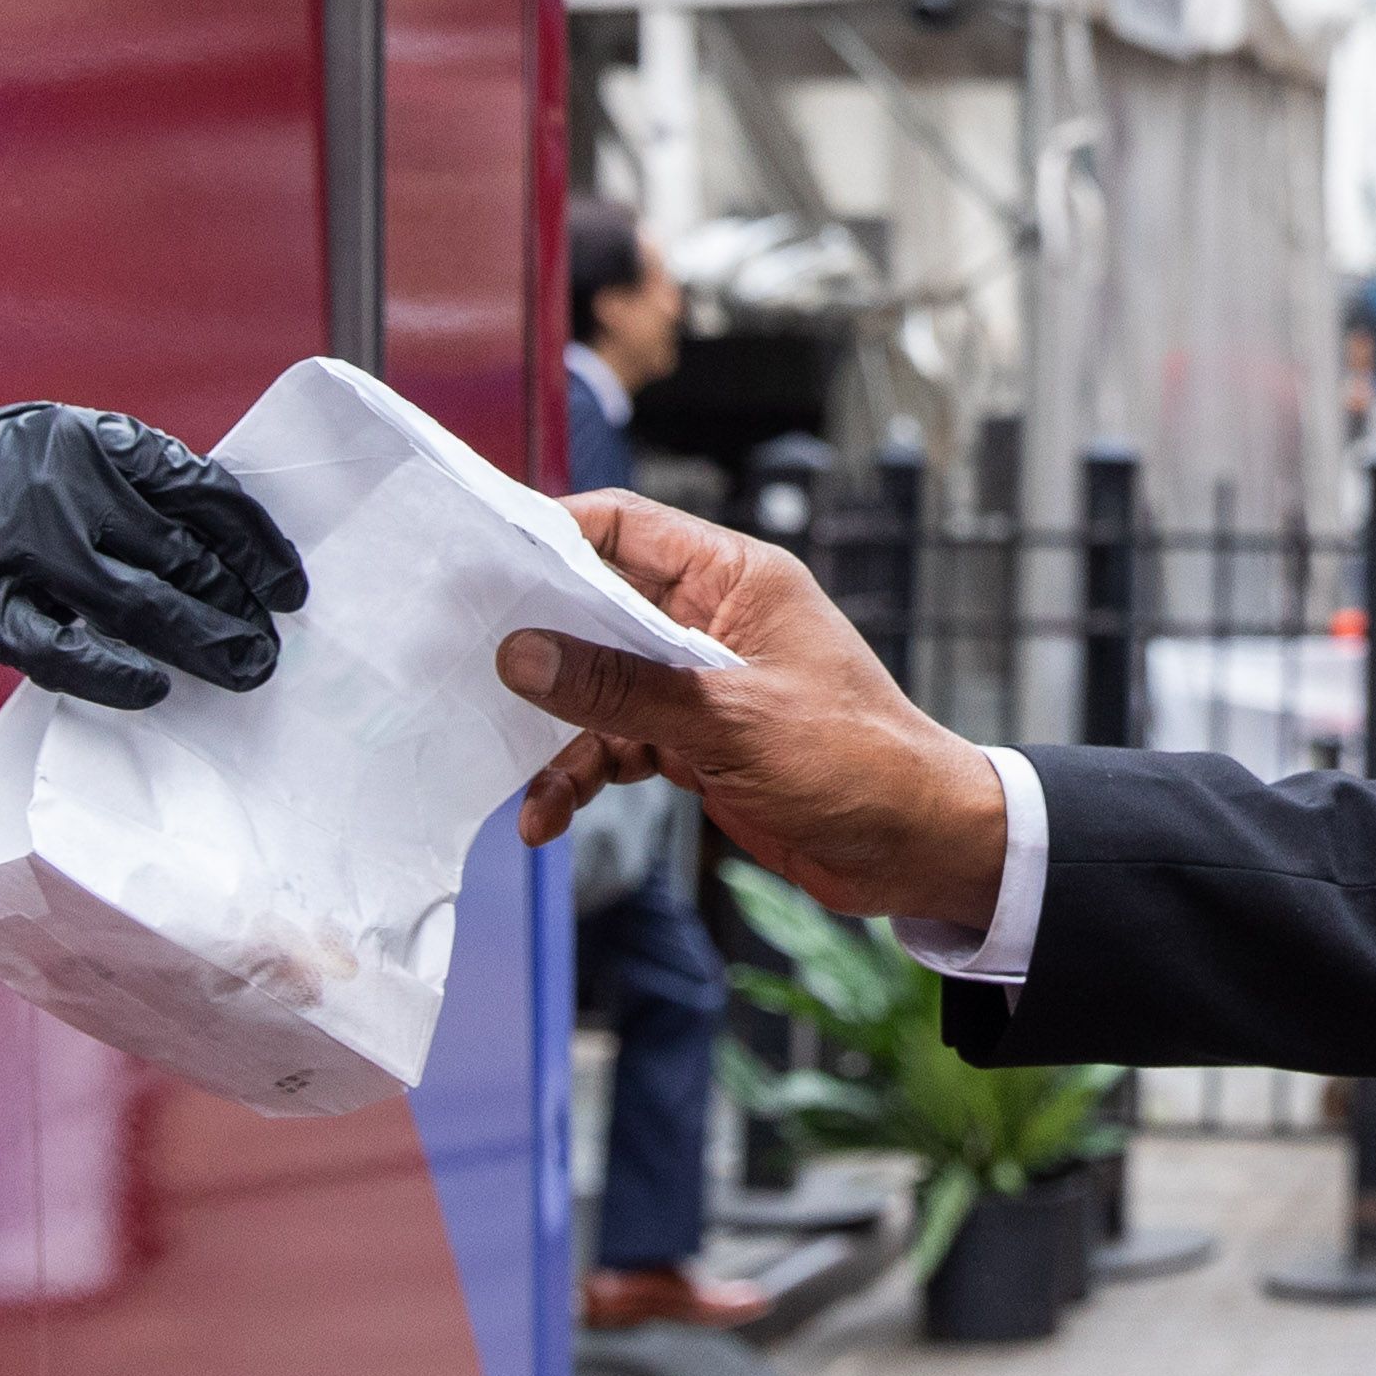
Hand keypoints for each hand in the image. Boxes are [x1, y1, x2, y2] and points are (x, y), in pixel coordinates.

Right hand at [0, 403, 308, 706]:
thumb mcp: (68, 448)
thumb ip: (135, 484)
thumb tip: (223, 546)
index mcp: (100, 444)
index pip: (205, 492)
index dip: (257, 543)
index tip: (289, 582)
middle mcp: (71, 492)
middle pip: (183, 556)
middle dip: (238, 604)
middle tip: (272, 641)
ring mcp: (29, 551)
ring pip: (139, 605)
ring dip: (201, 643)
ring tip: (244, 668)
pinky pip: (63, 650)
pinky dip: (114, 674)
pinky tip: (155, 689)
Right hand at [502, 491, 1010, 931]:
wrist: (916, 849)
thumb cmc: (856, 762)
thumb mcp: (728, 720)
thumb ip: (620, 688)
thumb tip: (523, 654)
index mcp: (736, 580)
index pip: (627, 527)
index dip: (553, 534)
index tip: (482, 557)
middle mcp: (714, 621)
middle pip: (599, 606)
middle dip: (536, 636)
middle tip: (458, 655)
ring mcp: (701, 683)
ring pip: (600, 685)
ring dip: (553, 726)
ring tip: (499, 758)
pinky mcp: (696, 742)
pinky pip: (617, 744)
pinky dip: (580, 774)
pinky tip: (545, 814)